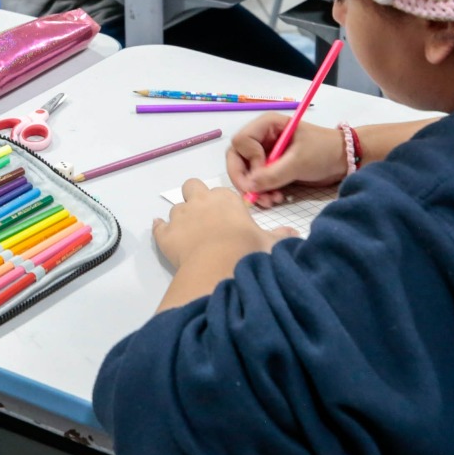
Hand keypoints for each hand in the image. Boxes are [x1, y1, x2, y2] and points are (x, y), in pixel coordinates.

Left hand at [152, 178, 292, 270]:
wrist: (218, 267)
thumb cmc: (246, 249)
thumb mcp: (268, 242)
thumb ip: (280, 235)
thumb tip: (295, 234)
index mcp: (225, 198)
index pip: (221, 193)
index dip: (223, 204)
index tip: (229, 218)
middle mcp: (201, 201)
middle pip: (192, 187)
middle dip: (196, 198)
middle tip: (205, 218)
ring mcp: (180, 217)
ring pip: (176, 209)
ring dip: (181, 218)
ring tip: (190, 236)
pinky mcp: (165, 235)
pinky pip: (158, 226)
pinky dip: (160, 229)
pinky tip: (162, 231)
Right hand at [225, 116, 346, 206]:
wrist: (344, 161)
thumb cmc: (323, 151)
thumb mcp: (299, 161)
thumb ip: (273, 173)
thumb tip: (249, 186)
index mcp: (266, 126)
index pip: (240, 142)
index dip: (248, 160)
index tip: (263, 172)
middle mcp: (262, 139)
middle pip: (237, 159)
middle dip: (245, 180)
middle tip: (254, 197)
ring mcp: (265, 155)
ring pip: (246, 174)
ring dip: (254, 190)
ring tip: (271, 201)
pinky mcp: (272, 170)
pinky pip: (257, 182)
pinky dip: (262, 193)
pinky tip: (276, 199)